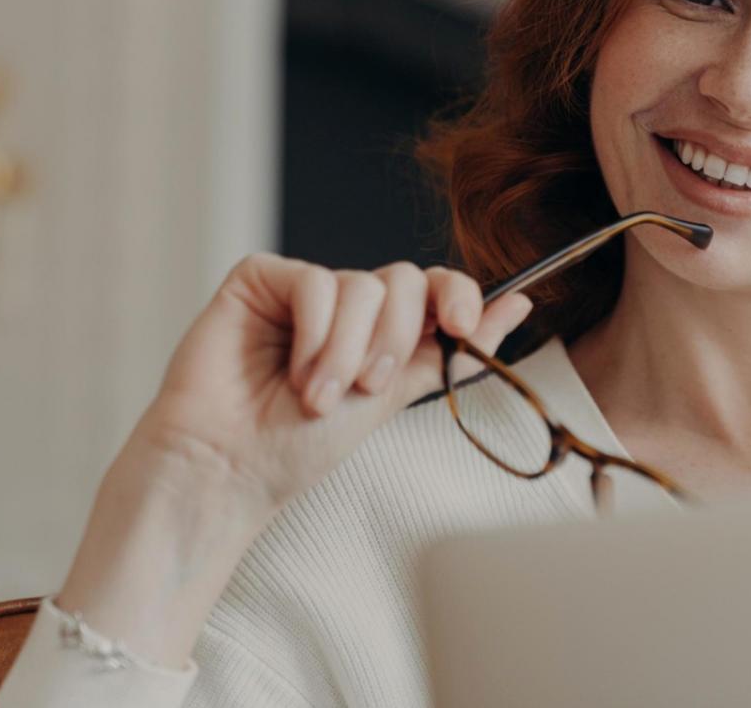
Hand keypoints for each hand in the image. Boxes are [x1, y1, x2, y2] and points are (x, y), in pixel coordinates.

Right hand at [130, 253, 532, 516]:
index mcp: (382, 330)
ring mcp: (304, 289)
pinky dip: (314, 331)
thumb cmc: (298, 446)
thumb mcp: (394, 397)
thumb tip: (521, 303)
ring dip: (347, 350)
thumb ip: (453, 351)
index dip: (459, 296)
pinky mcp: (260, 279)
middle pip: (405, 281)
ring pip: (363, 286)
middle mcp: (347, 305)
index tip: (465, 329)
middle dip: (395, 340)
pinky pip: (314, 281)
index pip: (437, 285)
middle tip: (364, 388)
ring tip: (315, 396)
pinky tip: (290, 369)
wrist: (229, 470)